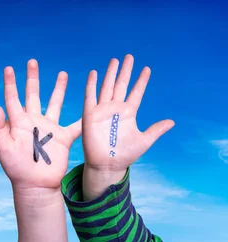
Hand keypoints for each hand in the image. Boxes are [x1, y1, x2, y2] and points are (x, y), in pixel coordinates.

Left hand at [0, 60, 80, 188]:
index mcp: (18, 122)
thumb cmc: (16, 169)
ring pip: (55, 102)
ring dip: (59, 88)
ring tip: (62, 73)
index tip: (8, 67)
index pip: (13, 98)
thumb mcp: (3, 149)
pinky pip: (76, 124)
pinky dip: (84, 116)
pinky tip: (91, 104)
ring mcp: (48, 128)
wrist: (34, 185)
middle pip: (33, 94)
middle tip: (32, 61)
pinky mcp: (63, 138)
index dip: (11, 83)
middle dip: (32, 78)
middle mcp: (33, 121)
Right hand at [82, 55, 173, 171]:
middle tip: (129, 57)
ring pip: (107, 87)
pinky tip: (93, 73)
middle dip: (126, 71)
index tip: (147, 69)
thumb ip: (156, 129)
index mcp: (129, 113)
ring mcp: (102, 110)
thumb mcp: (144, 141)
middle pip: (121, 85)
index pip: (136, 92)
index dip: (141, 81)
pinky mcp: (90, 115)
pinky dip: (91, 85)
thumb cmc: (125, 154)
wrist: (107, 164)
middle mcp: (116, 108)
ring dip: (110, 74)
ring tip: (115, 60)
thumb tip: (172, 122)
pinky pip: (90, 97)